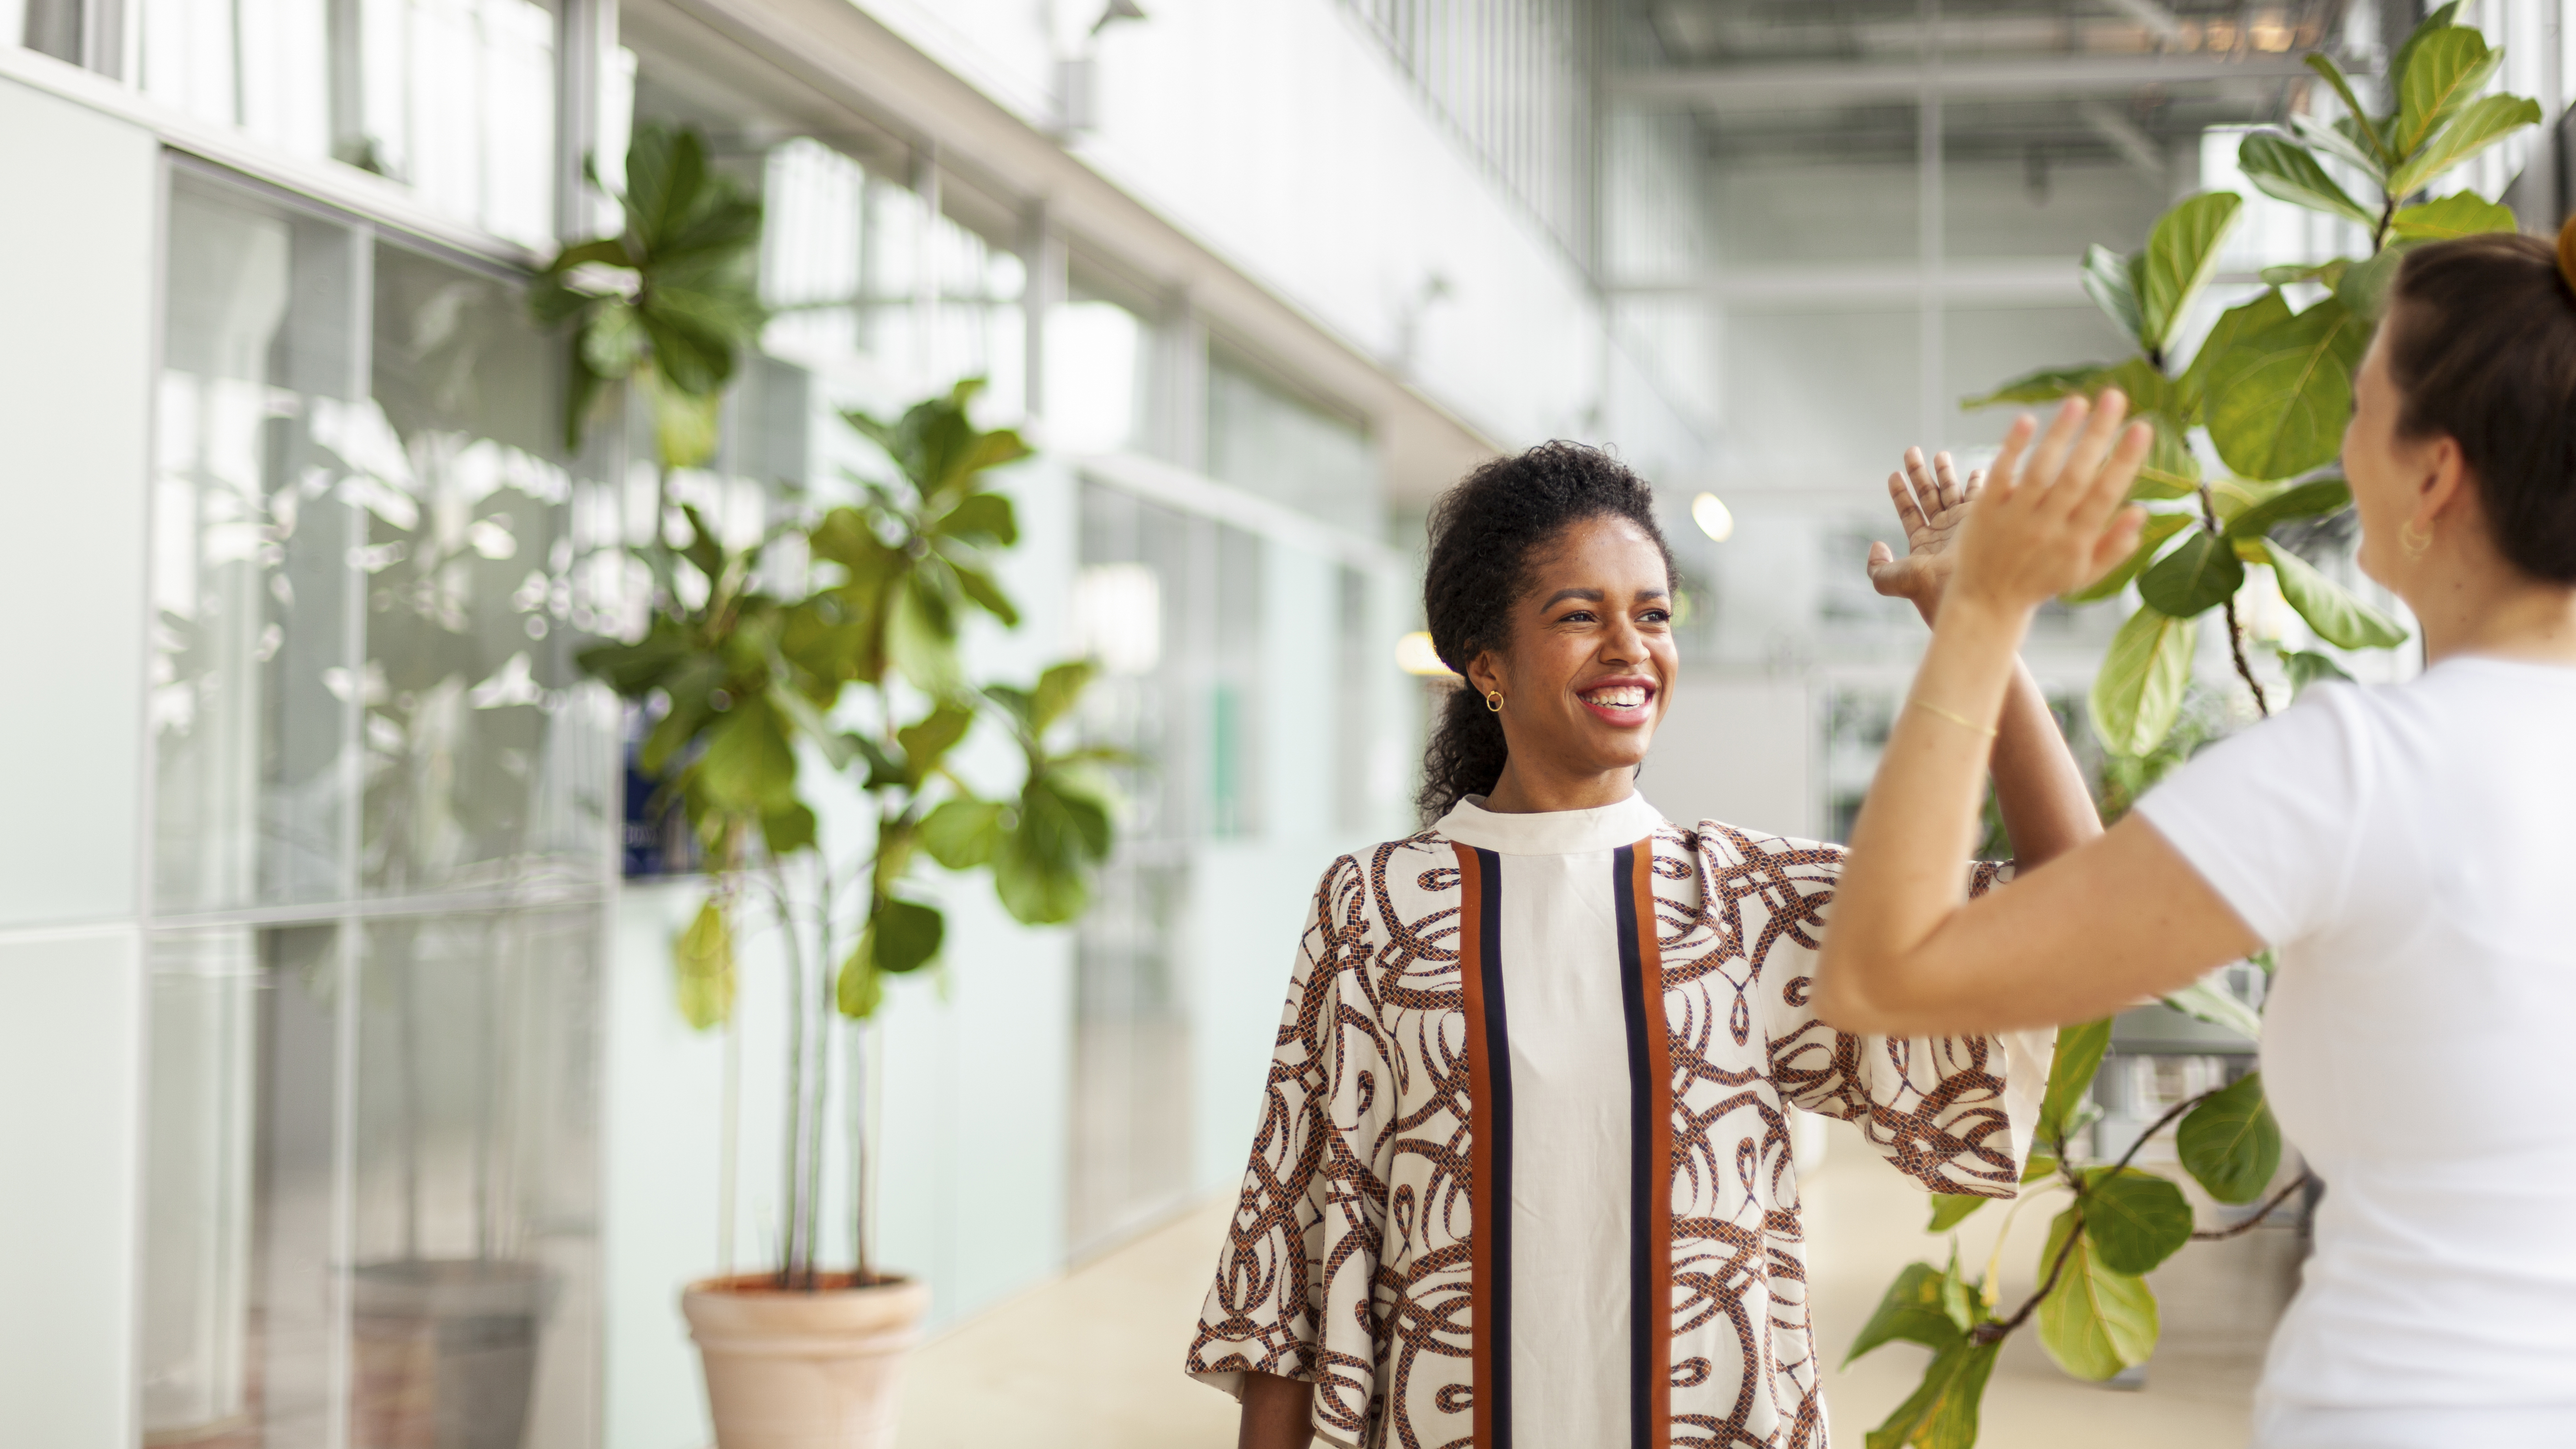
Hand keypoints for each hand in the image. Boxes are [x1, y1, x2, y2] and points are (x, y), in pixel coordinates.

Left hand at [1867, 447, 1983, 622]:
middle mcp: (1943, 532)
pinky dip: (1979, 481)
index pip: (1908, 511)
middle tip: (1911, 451)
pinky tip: (1976, 470)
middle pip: (1928, 495)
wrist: (1967, 591)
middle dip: (1919, 473)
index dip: (1900, 492)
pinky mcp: (1983, 519)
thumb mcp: (1894, 579)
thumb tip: (1876, 545)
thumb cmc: (1931, 587)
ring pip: (1951, 491)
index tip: (1894, 474)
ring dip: (1945, 472)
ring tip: (1939, 454)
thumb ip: (1877, 567)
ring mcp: (1963, 525)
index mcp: (1923, 543)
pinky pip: (1980, 494)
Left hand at [1951, 393, 2153, 614]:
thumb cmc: (2041, 582)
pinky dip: (2012, 448)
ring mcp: (2013, 517)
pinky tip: (2026, 419)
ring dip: (2059, 434)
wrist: (1987, 602)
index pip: (2106, 493)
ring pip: (2040, 470)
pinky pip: (2000, 474)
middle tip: (2116, 397)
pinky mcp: (1984, 510)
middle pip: (2076, 475)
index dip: (2125, 460)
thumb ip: (2115, 545)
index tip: (2143, 427)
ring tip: (2078, 401)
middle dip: (2097, 435)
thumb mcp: (2084, 574)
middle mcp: (2046, 527)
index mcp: (2076, 541)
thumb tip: (2143, 511)